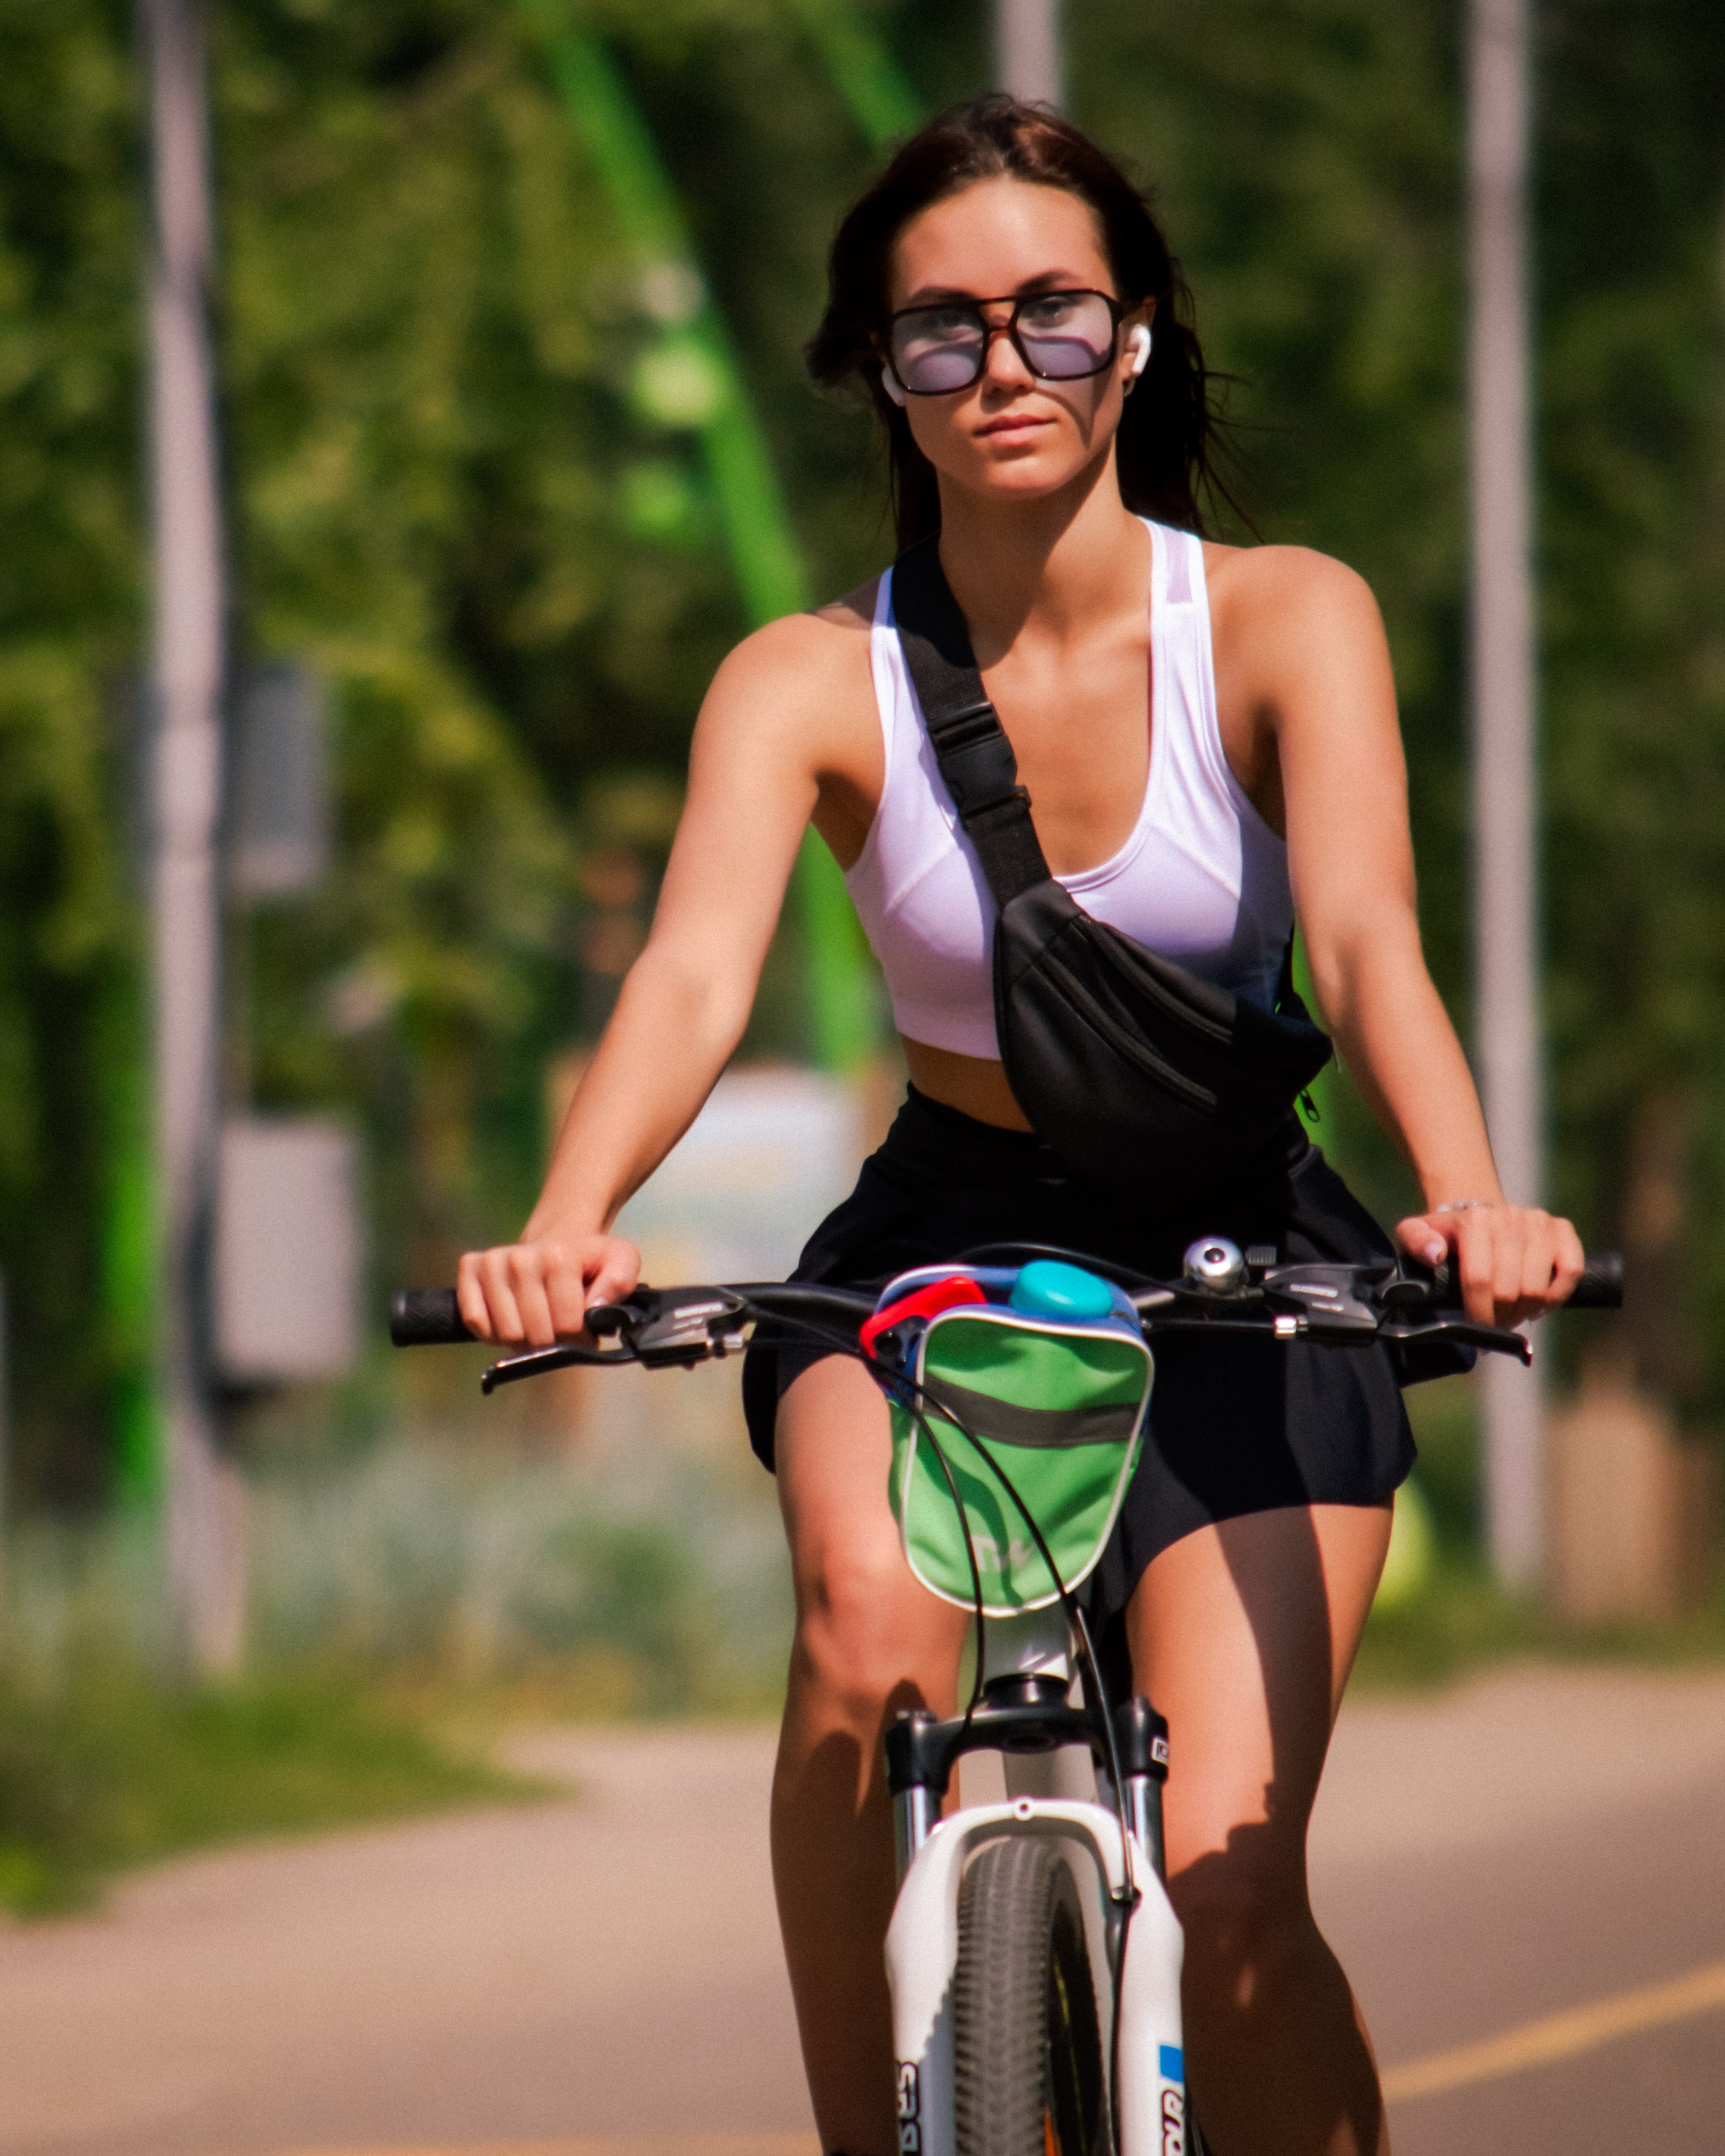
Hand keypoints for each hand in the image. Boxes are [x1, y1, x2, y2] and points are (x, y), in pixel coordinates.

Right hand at [456, 1232, 641, 1345]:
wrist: (556, 1244)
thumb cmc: (589, 1263)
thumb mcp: (621, 1261)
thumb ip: (620, 1281)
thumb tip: (595, 1308)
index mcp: (557, 1256)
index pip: (566, 1326)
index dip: (579, 1339)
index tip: (585, 1332)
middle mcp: (519, 1257)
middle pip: (534, 1335)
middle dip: (552, 1342)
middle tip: (561, 1330)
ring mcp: (491, 1261)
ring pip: (505, 1334)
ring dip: (524, 1340)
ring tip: (539, 1323)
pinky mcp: (468, 1268)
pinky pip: (475, 1322)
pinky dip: (493, 1333)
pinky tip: (513, 1318)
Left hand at [1395, 1202, 1584, 1328]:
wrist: (1479, 1216)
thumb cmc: (1446, 1235)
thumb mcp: (1416, 1233)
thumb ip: (1415, 1241)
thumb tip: (1434, 1255)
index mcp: (1474, 1220)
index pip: (1480, 1281)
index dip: (1480, 1315)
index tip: (1477, 1334)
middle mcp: (1509, 1216)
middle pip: (1510, 1290)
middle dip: (1501, 1318)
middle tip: (1494, 1325)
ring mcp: (1538, 1221)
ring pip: (1539, 1286)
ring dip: (1526, 1311)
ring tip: (1513, 1316)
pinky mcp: (1562, 1228)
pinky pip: (1571, 1270)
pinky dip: (1557, 1296)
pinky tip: (1540, 1304)